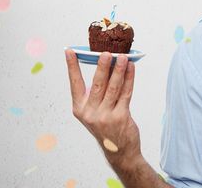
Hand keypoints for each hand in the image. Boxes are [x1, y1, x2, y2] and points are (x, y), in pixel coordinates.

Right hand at [65, 49, 141, 168]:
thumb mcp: (94, 111)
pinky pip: (126, 93)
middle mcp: (90, 112)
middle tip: (106, 52)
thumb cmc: (106, 127)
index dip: (72, 66)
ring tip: (123, 57)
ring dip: (119, 70)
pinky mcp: (120, 116)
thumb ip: (97, 93)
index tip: (70, 51)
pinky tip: (131, 68)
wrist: (119, 150)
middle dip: (102, 66)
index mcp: (79, 109)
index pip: (74, 83)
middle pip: (97, 84)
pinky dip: (129, 78)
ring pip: (113, 87)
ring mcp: (105, 115)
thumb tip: (106, 66)